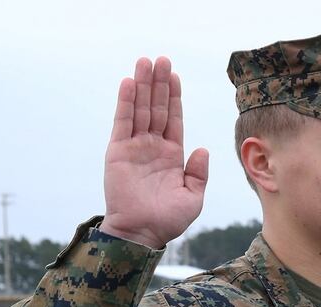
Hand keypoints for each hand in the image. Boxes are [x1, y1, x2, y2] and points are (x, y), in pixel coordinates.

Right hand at [100, 57, 208, 248]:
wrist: (142, 233)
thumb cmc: (167, 220)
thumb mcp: (193, 197)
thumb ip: (198, 173)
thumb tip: (202, 149)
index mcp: (172, 156)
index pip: (174, 119)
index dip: (175, 97)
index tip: (175, 75)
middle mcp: (153, 147)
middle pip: (157, 108)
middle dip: (159, 84)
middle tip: (161, 59)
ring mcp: (135, 147)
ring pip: (140, 110)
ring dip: (143, 85)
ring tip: (146, 62)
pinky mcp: (118, 151)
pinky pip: (122, 122)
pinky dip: (125, 102)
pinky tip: (129, 83)